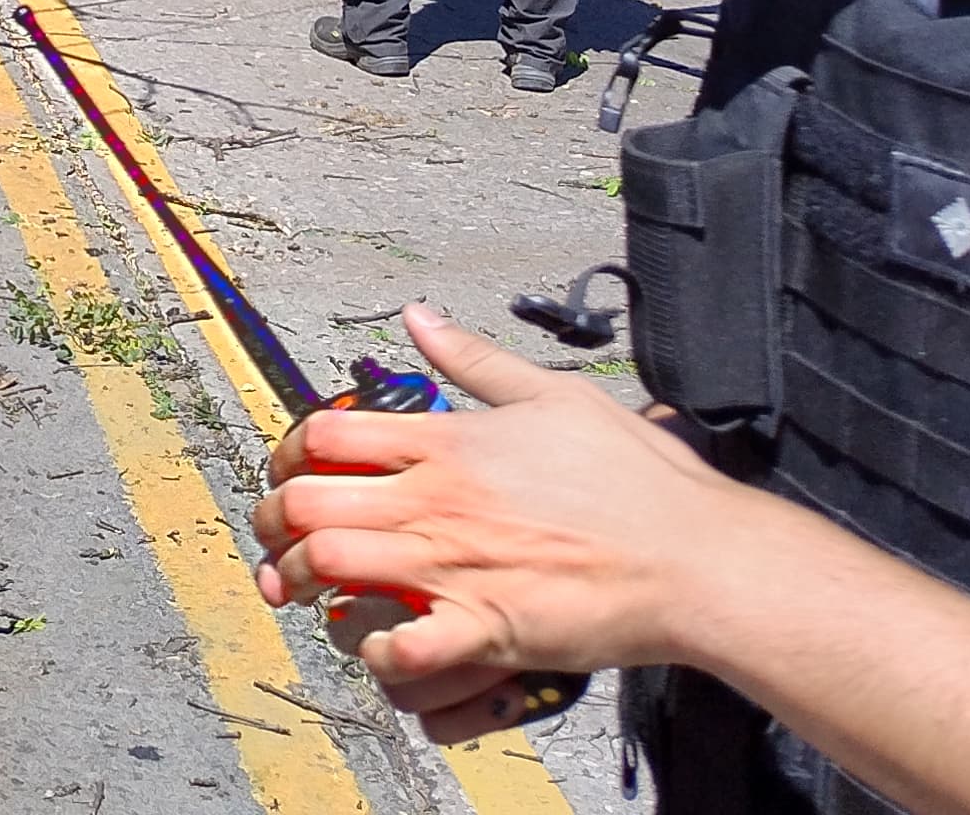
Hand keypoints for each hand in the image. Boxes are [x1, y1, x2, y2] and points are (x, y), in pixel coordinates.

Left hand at [249, 304, 755, 740]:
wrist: (697, 558)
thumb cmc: (638, 480)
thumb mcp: (552, 392)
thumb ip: (472, 360)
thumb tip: (419, 318)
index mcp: (448, 442)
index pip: (328, 432)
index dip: (288, 451)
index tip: (289, 470)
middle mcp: (438, 500)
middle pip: (307, 500)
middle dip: (273, 520)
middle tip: (275, 538)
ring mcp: (456, 565)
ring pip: (331, 564)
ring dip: (303, 580)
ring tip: (305, 591)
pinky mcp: (486, 628)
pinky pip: (399, 648)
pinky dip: (371, 651)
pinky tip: (377, 643)